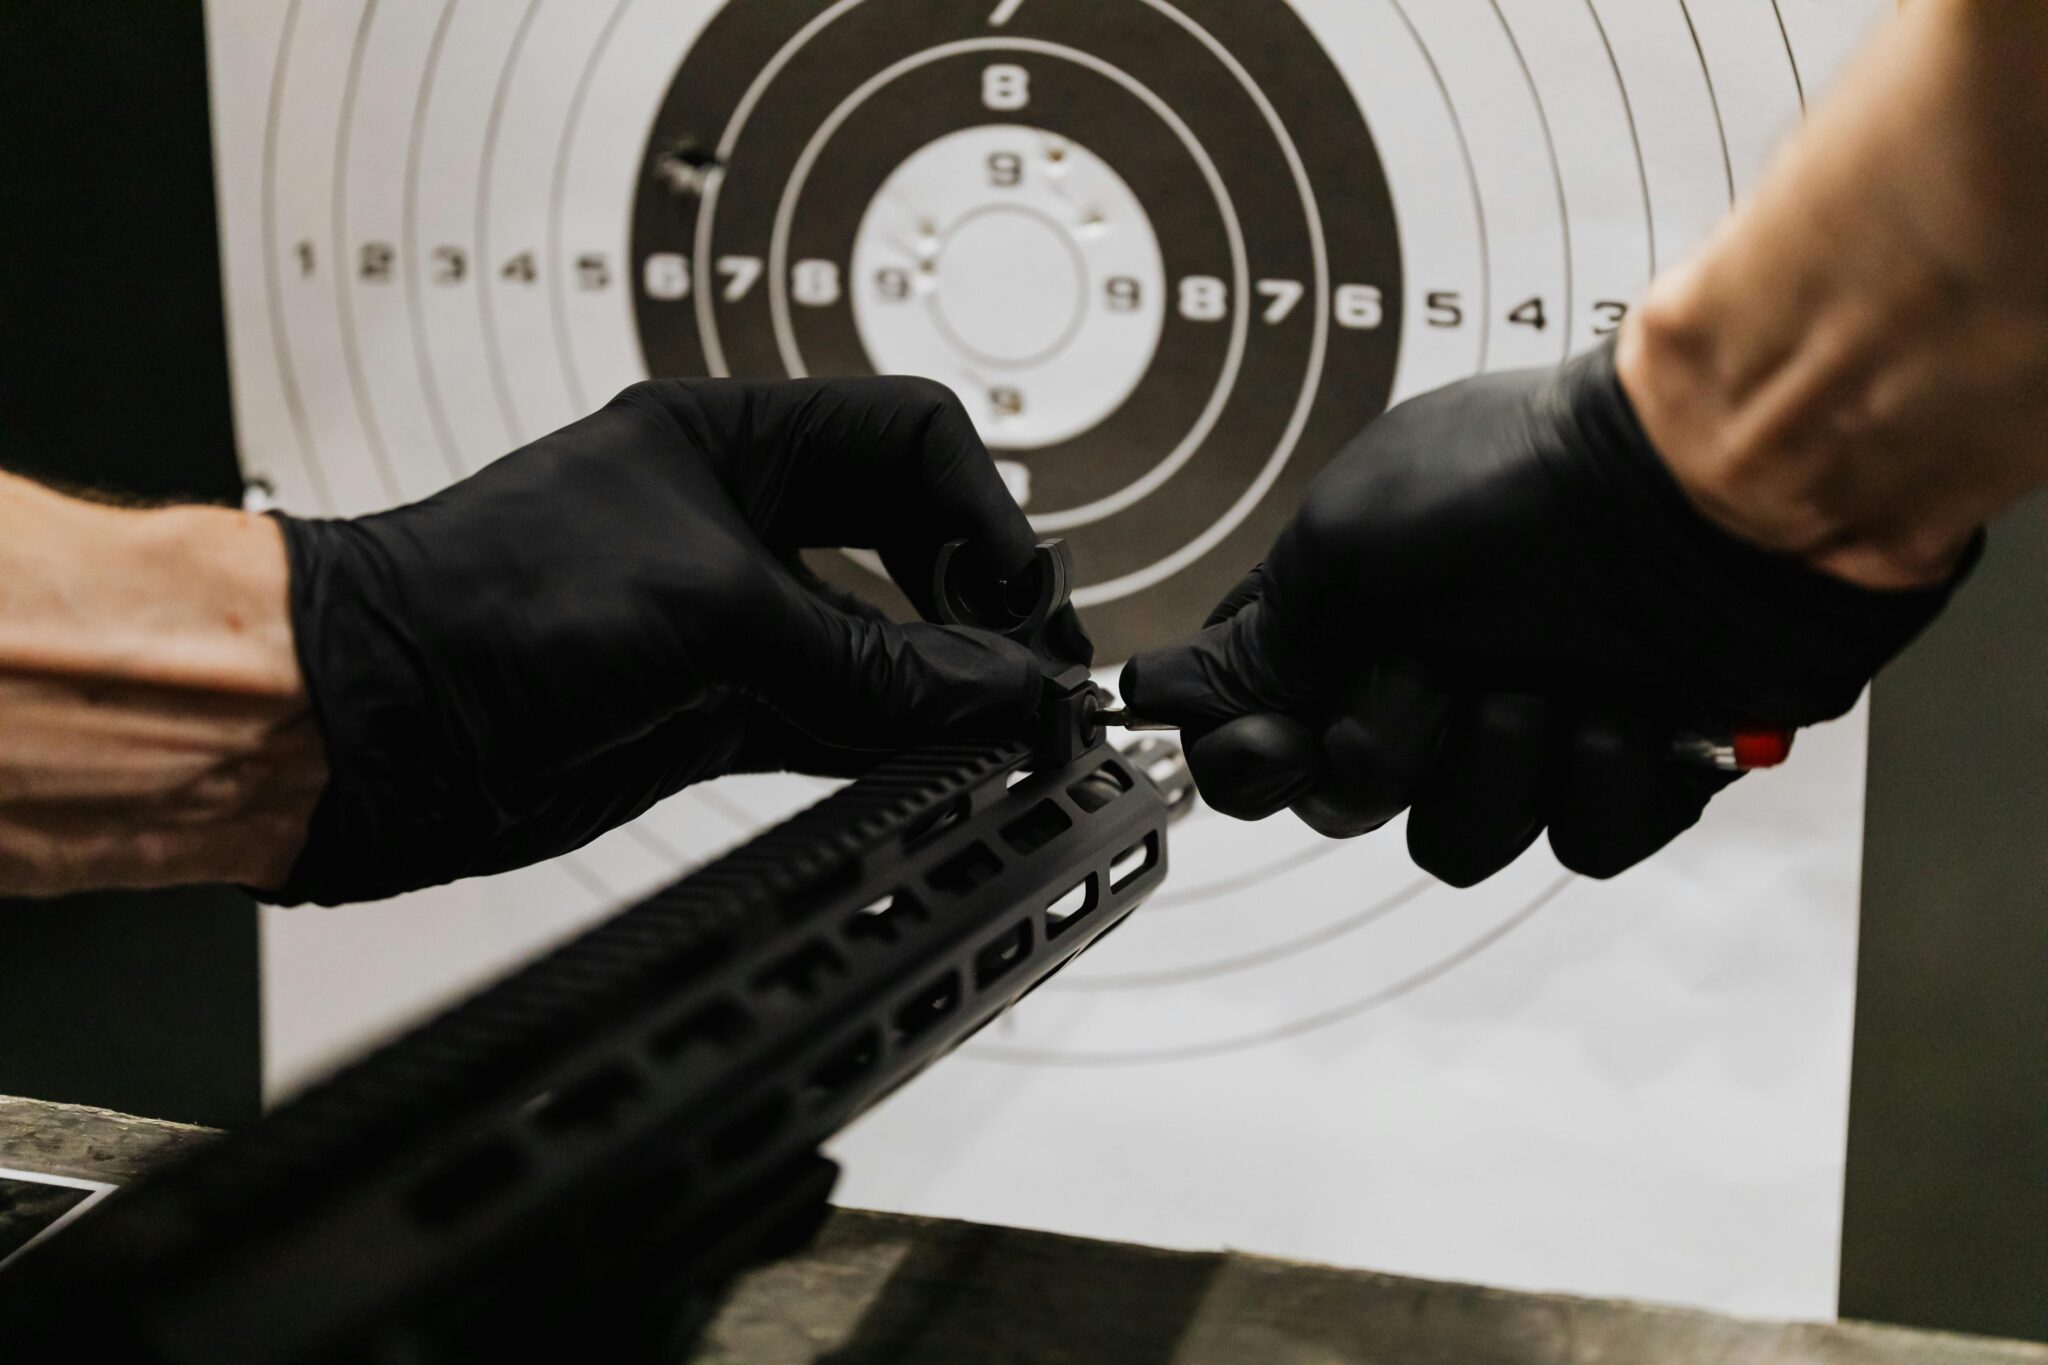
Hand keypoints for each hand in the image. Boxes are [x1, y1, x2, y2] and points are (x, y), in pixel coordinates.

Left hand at [271, 376, 1084, 905]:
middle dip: (979, 605)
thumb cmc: (481, 607)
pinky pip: (836, 721)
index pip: (910, 441)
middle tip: (1040, 675)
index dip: (983, 515)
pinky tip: (946, 765)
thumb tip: (1003, 686)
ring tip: (1012, 734)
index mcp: (732, 441)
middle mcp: (736, 523)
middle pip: (907, 545)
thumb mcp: (712, 613)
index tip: (1023, 602)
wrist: (365, 728)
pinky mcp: (709, 713)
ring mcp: (726, 624)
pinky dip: (895, 745)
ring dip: (944, 688)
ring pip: (879, 646)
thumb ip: (873, 656)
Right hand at [1121, 342, 1970, 885]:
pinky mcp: (1629, 772)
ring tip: (1559, 672)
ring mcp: (1529, 731)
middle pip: (1352, 802)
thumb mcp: (1346, 542)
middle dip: (1394, 743)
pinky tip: (1636, 700)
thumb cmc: (1530, 480)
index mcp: (1353, 624)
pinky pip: (1583, 846)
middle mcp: (1431, 681)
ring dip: (1506, 760)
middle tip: (1441, 665)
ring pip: (1464, 843)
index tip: (1285, 738)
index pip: (1255, 736)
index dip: (1257, 760)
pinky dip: (1606, 774)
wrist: (1719, 487)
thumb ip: (1258, 642)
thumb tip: (1163, 693)